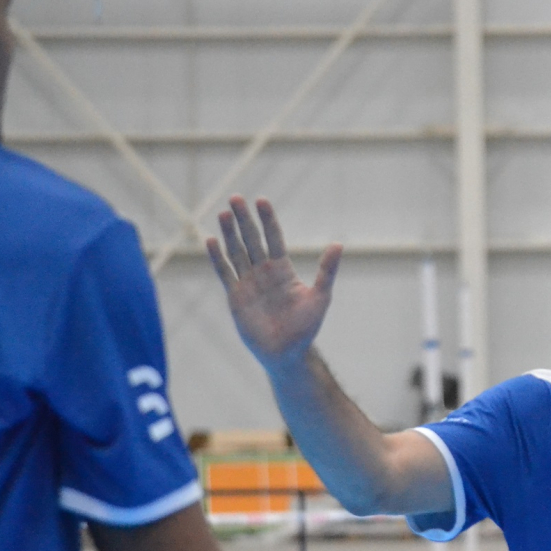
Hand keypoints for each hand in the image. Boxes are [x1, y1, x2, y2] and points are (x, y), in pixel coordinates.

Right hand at [206, 196, 341, 373]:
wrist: (287, 353)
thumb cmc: (306, 327)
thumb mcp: (320, 296)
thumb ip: (326, 270)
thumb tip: (338, 244)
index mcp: (283, 269)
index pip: (274, 238)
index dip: (268, 220)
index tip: (261, 201)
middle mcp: (264, 272)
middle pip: (252, 240)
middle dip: (245, 219)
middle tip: (236, 198)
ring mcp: (248, 283)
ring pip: (237, 252)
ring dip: (230, 233)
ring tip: (225, 213)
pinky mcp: (236, 296)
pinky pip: (225, 272)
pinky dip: (217, 257)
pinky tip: (211, 240)